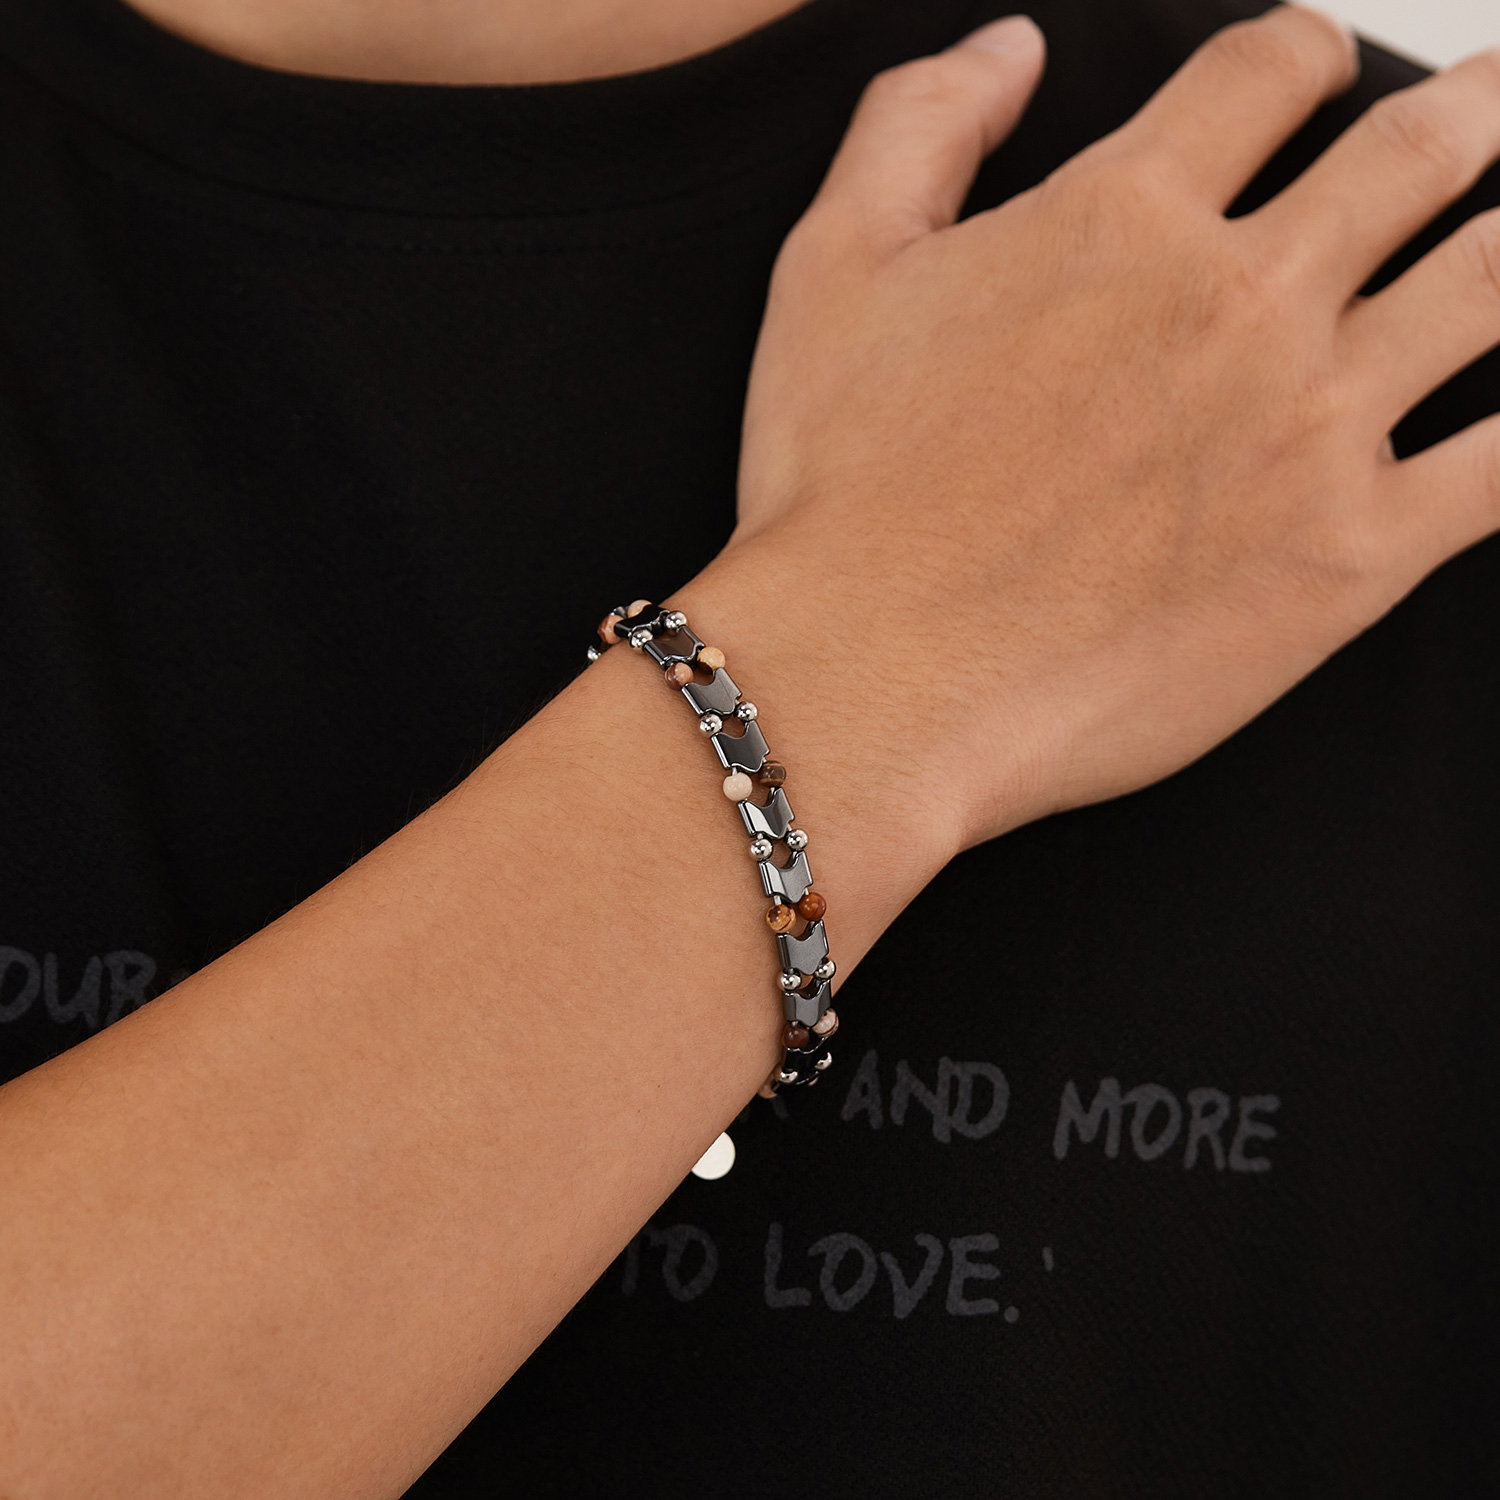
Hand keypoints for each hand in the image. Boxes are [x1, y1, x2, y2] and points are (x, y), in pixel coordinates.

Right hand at [723, 5, 1499, 854]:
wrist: (873, 680)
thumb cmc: (837, 489)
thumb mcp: (827, 269)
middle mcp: (1245, 299)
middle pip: (1420, 151)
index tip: (1313, 69)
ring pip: (1492, 282)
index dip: (1303, 51)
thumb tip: (1008, 46)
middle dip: (1478, 103)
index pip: (1268, 73)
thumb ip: (917, 126)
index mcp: (1124, 215)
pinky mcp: (1348, 558)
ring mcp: (1313, 429)